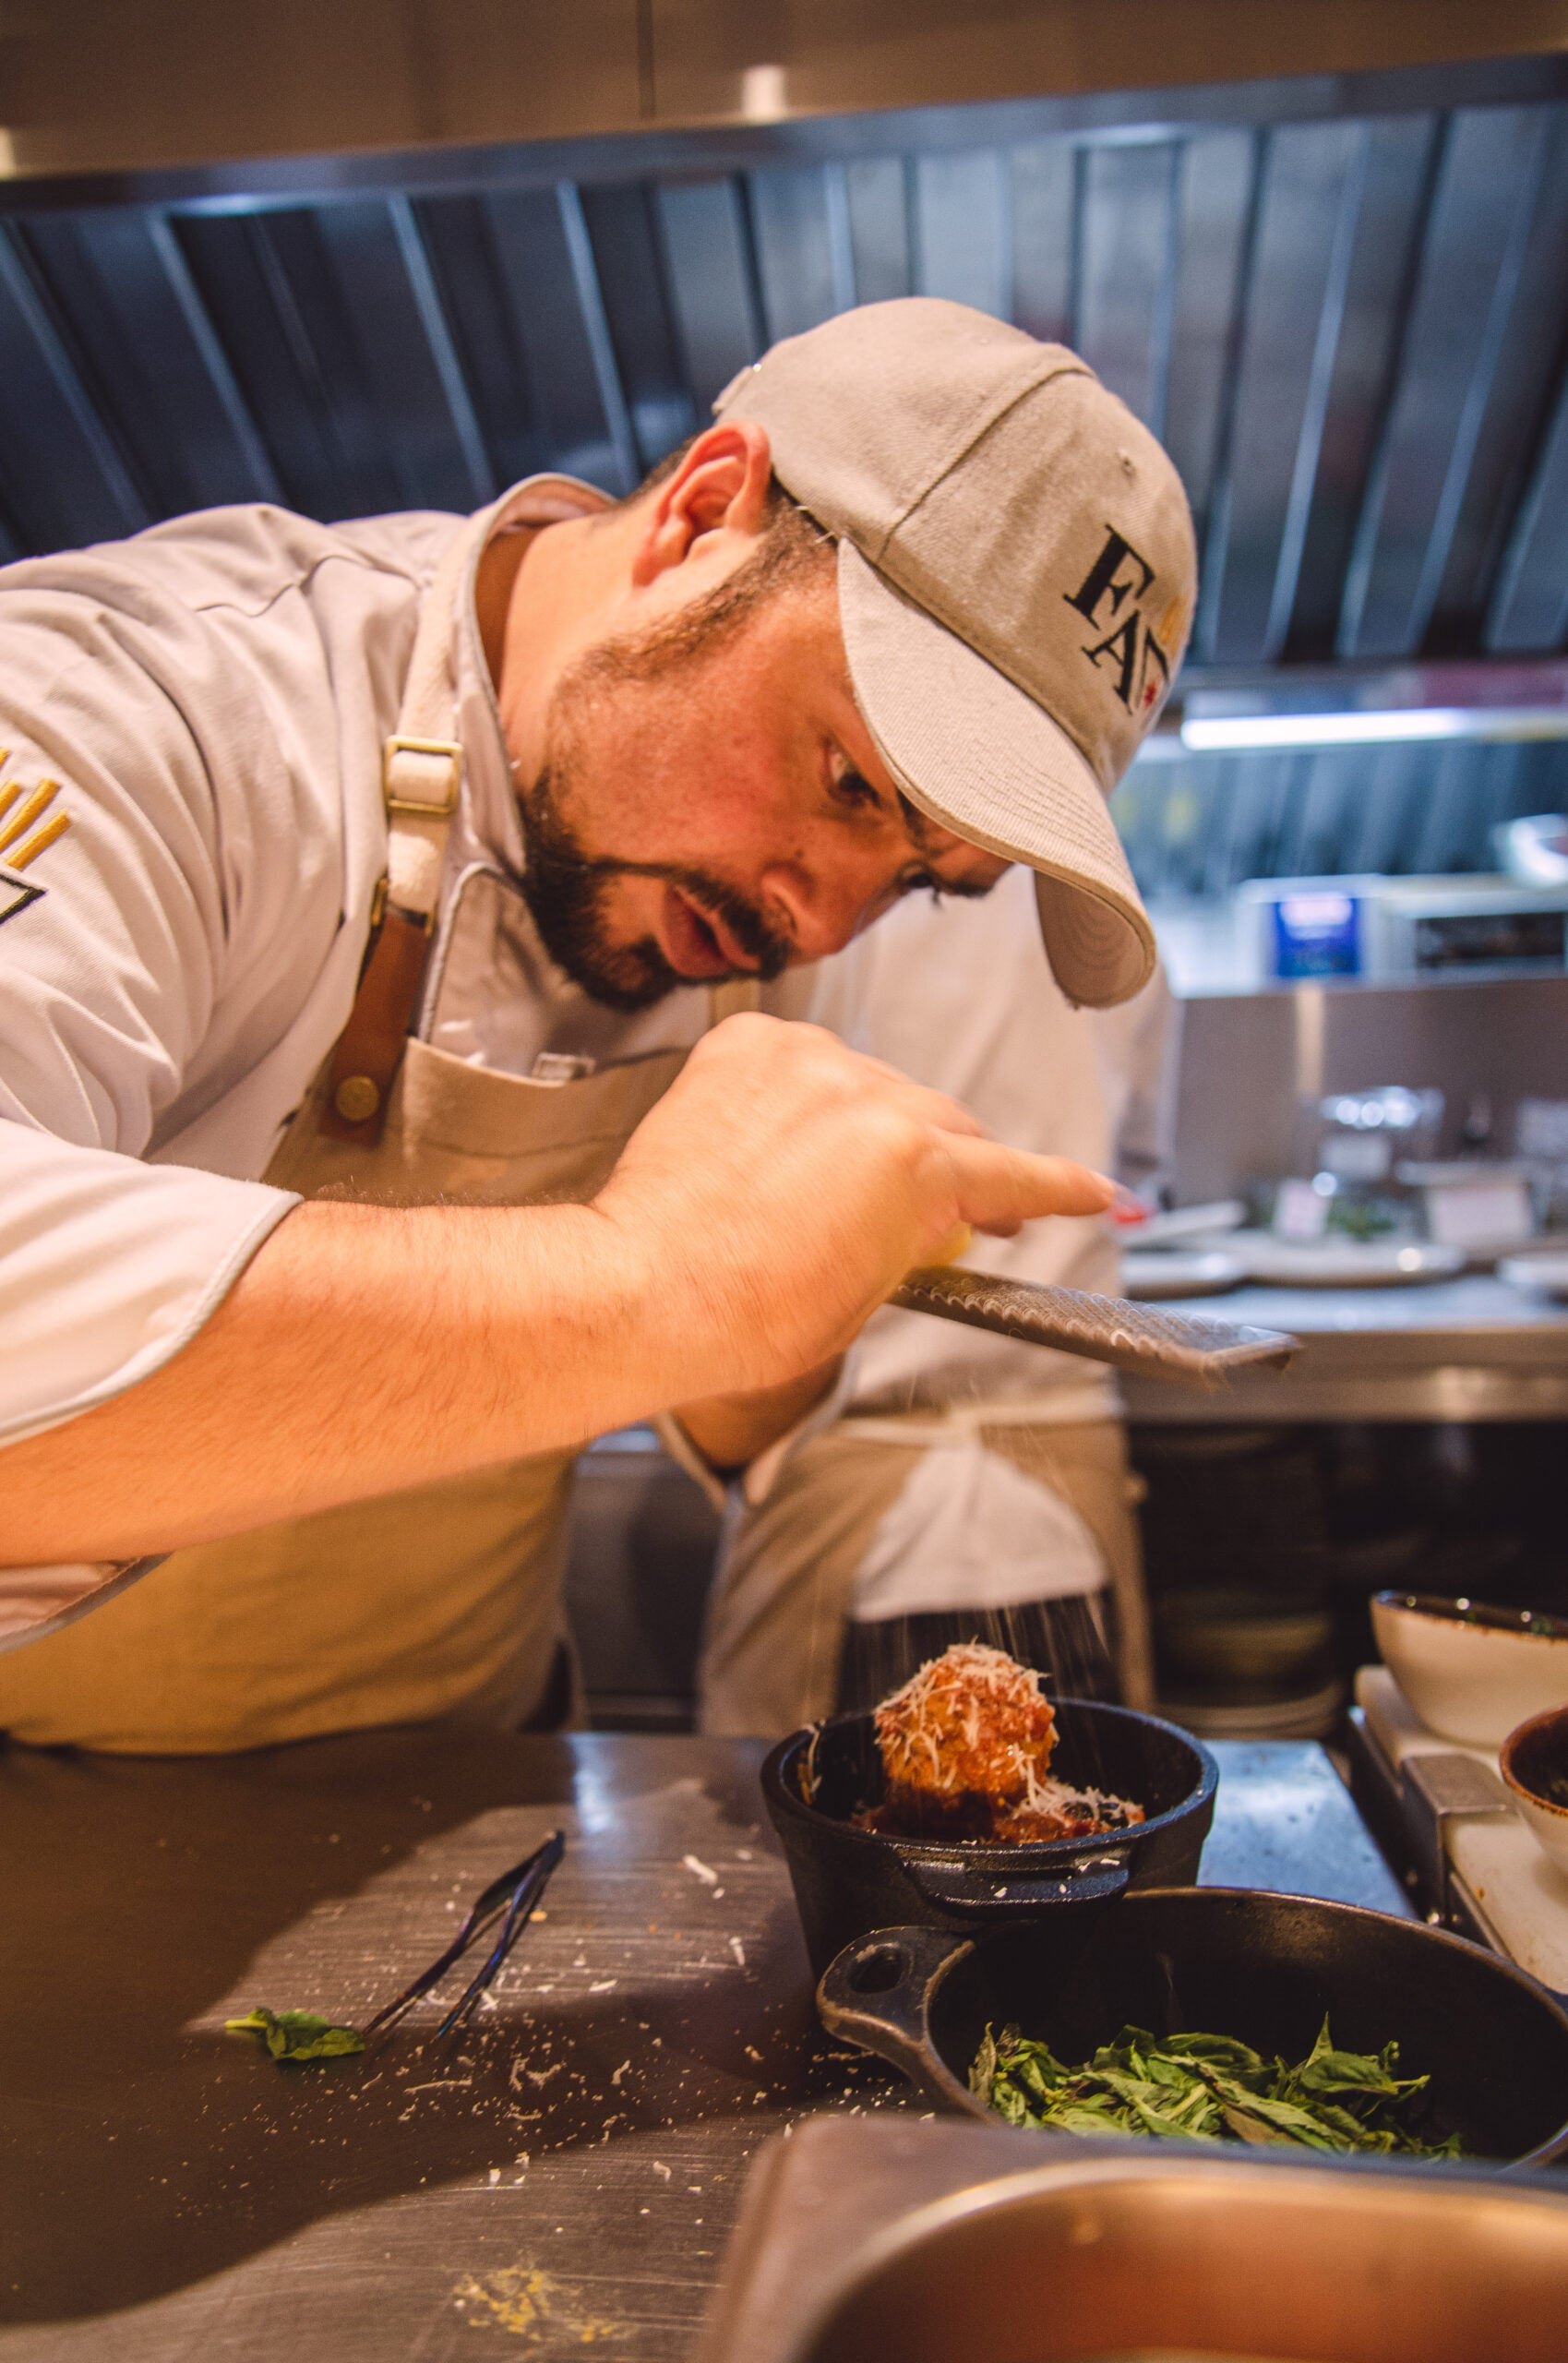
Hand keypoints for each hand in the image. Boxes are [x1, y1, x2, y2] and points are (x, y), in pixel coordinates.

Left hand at [593, 1013, 1112, 1399]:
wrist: (644, 1289)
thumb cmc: (743, 1312)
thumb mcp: (867, 1296)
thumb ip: (916, 1240)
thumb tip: (924, 1225)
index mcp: (914, 1165)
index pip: (1012, 1175)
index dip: (1060, 1189)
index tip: (1094, 1191)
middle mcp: (868, 1096)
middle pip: (942, 1125)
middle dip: (942, 1168)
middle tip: (926, 1215)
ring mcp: (804, 1063)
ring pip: (871, 1087)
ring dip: (863, 1129)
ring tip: (810, 1192)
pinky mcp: (748, 1046)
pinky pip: (803, 1062)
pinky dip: (800, 1097)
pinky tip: (771, 1148)